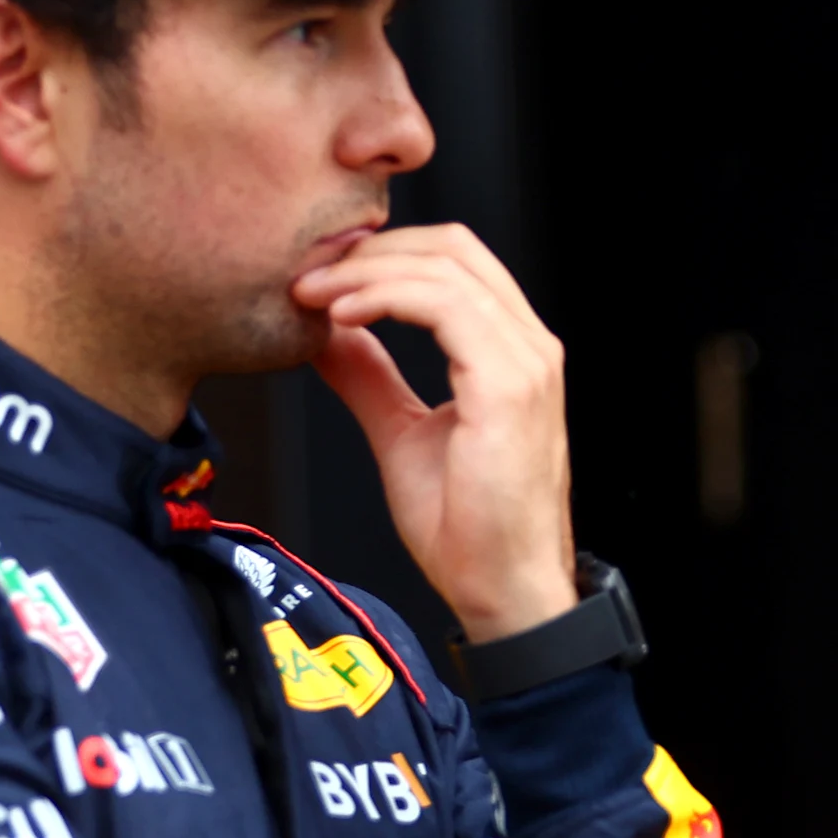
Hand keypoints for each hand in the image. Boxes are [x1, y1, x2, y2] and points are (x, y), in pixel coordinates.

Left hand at [290, 225, 578, 642]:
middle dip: (370, 249)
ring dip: (366, 271)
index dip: (383, 254)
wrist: (502, 590)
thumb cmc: (468, 530)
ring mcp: (526, 361)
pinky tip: (342, 315)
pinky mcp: (510, 384)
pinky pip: (445, 305)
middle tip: (308, 274)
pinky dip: (386, 295)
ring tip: (311, 293)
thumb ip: (370, 378)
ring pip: (444, 267)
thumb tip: (326, 334)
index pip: (454, 261)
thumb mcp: (401, 434)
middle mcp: (528, 346)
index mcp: (511, 352)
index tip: (318, 277)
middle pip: (452, 246)